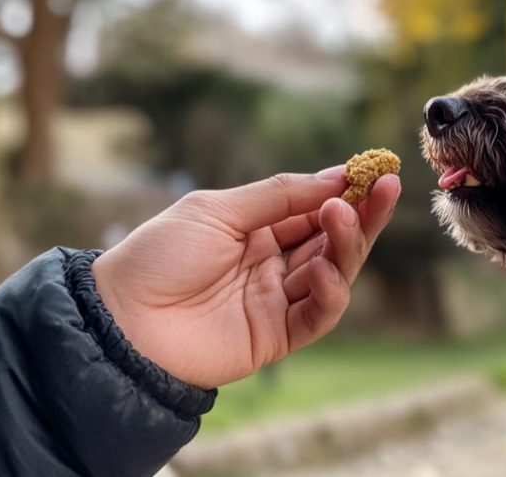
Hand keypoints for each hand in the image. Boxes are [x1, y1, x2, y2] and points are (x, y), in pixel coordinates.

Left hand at [91, 166, 399, 388]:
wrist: (121, 320)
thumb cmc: (158, 256)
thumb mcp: (218, 210)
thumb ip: (279, 195)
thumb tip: (337, 176)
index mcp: (257, 230)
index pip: (314, 208)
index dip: (345, 191)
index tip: (374, 170)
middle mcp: (273, 264)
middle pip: (333, 239)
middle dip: (362, 214)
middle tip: (384, 188)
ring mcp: (277, 300)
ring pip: (333, 272)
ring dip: (346, 244)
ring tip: (342, 216)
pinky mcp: (277, 336)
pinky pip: (318, 314)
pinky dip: (330, 292)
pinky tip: (324, 269)